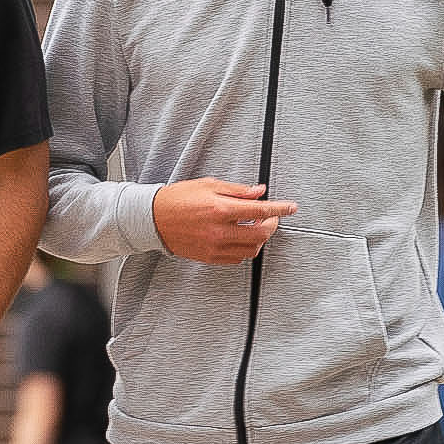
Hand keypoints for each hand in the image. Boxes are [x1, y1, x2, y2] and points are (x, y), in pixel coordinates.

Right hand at [151, 178, 295, 264]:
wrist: (152, 219)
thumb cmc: (177, 199)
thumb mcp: (208, 185)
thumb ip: (237, 190)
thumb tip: (259, 192)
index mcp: (220, 209)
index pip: (260, 209)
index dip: (280, 208)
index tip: (291, 207)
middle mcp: (219, 231)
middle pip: (260, 233)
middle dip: (272, 225)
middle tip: (271, 217)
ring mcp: (214, 247)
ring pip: (252, 249)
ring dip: (259, 238)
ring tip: (254, 227)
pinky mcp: (209, 257)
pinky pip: (237, 258)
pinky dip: (245, 249)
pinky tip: (240, 238)